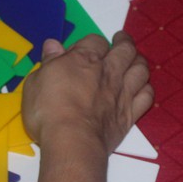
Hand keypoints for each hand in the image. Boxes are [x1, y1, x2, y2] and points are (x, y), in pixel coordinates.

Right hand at [21, 32, 153, 156]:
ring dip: (139, 61)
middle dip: (123, 42)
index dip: (92, 42)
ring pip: (140, 69)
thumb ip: (48, 62)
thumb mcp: (36, 82)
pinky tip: (142, 88)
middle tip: (121, 40)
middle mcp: (108, 72)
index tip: (85, 49)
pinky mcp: (129, 114)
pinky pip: (146, 96)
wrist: (72, 141)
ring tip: (135, 59)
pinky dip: (146, 89)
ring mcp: (122, 93)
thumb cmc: (48, 111)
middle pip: (125, 49)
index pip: (95, 41)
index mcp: (84, 59)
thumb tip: (52, 45)